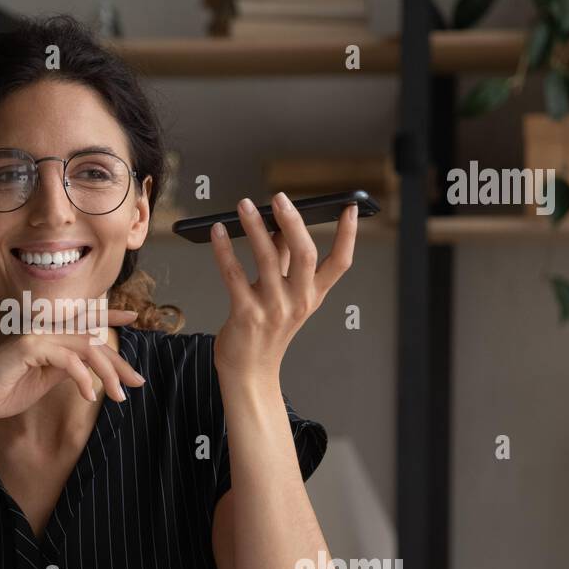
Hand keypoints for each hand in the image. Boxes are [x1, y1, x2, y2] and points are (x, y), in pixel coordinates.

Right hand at [0, 309, 145, 424]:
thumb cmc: (5, 392)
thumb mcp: (44, 380)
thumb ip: (65, 368)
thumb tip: (88, 368)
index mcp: (47, 337)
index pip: (83, 323)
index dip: (108, 316)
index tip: (133, 316)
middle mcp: (43, 331)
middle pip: (91, 339)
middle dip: (118, 361)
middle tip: (138, 382)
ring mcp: (36, 337)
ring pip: (84, 348)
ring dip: (107, 374)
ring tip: (119, 397)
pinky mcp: (28, 349)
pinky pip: (67, 360)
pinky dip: (83, 378)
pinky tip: (90, 396)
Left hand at [208, 193, 355, 377]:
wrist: (249, 371)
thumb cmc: (266, 330)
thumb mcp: (284, 297)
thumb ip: (284, 262)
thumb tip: (278, 223)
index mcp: (313, 295)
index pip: (340, 263)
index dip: (348, 235)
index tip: (351, 207)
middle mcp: (298, 301)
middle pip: (306, 254)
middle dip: (294, 222)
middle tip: (280, 197)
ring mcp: (273, 308)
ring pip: (268, 259)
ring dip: (255, 228)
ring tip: (244, 205)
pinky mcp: (247, 314)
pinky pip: (234, 275)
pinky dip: (225, 250)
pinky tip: (218, 232)